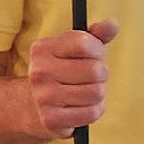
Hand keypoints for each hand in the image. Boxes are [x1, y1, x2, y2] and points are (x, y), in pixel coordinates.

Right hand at [26, 19, 118, 138]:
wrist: (31, 106)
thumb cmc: (62, 72)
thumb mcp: (74, 49)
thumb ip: (95, 35)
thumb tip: (112, 24)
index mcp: (43, 49)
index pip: (84, 43)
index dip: (97, 50)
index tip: (93, 56)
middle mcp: (40, 71)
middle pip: (95, 71)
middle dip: (100, 75)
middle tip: (90, 78)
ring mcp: (44, 96)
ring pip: (96, 93)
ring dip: (98, 94)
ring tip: (86, 92)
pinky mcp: (51, 119)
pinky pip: (91, 113)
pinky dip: (94, 111)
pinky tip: (82, 107)